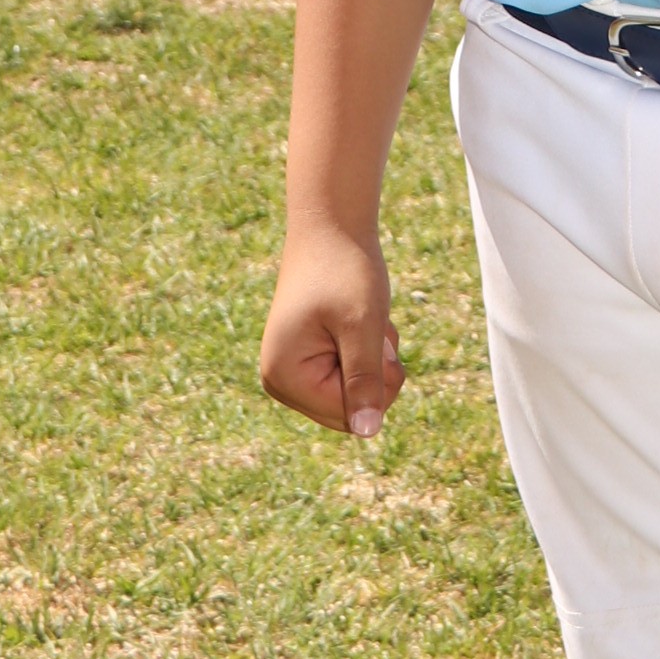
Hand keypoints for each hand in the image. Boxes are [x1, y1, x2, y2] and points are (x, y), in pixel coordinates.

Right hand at [260, 221, 403, 437]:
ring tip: (362, 320)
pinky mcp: (305, 360)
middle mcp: (280, 381)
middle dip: (373, 374)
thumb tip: (367, 432)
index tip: (379, 343)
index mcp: (284, 377)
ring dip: (372, 361)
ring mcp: (291, 371)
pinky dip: (365, 351)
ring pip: (353, 393)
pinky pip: (348, 375)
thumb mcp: (363, 325)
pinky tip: (357, 320)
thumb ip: (365, 380)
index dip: (378, 386)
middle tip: (374, 332)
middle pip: (348, 411)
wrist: (330, 226)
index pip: (347, 416)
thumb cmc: (345, 269)